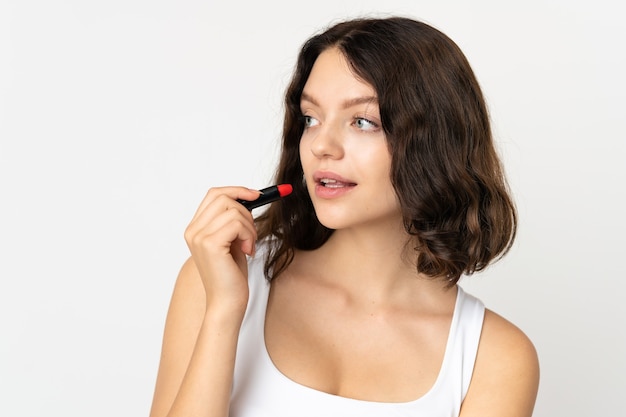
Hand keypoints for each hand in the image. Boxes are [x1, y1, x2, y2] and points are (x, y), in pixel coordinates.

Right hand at [183, 186, 261, 319]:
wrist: (227, 303)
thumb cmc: (231, 276)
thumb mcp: (232, 241)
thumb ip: (233, 220)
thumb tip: (251, 195)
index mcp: (195, 228)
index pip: (214, 194)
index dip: (237, 191)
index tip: (257, 195)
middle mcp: (193, 230)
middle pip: (223, 198)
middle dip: (246, 210)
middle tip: (251, 233)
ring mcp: (199, 236)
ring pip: (234, 210)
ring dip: (249, 227)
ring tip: (248, 246)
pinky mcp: (210, 244)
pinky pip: (237, 223)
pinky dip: (249, 235)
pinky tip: (247, 251)